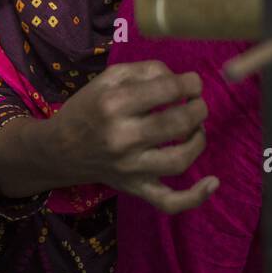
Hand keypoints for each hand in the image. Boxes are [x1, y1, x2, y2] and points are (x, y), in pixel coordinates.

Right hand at [52, 59, 217, 213]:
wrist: (59, 150)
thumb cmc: (88, 108)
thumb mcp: (109, 78)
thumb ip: (146, 70)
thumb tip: (180, 79)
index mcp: (115, 104)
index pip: (168, 90)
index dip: (191, 83)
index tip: (192, 83)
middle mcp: (122, 138)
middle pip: (178, 123)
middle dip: (198, 108)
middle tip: (197, 103)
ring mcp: (130, 168)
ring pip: (180, 160)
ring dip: (199, 140)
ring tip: (197, 128)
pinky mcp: (135, 188)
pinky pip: (168, 202)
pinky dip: (194, 197)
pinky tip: (212, 182)